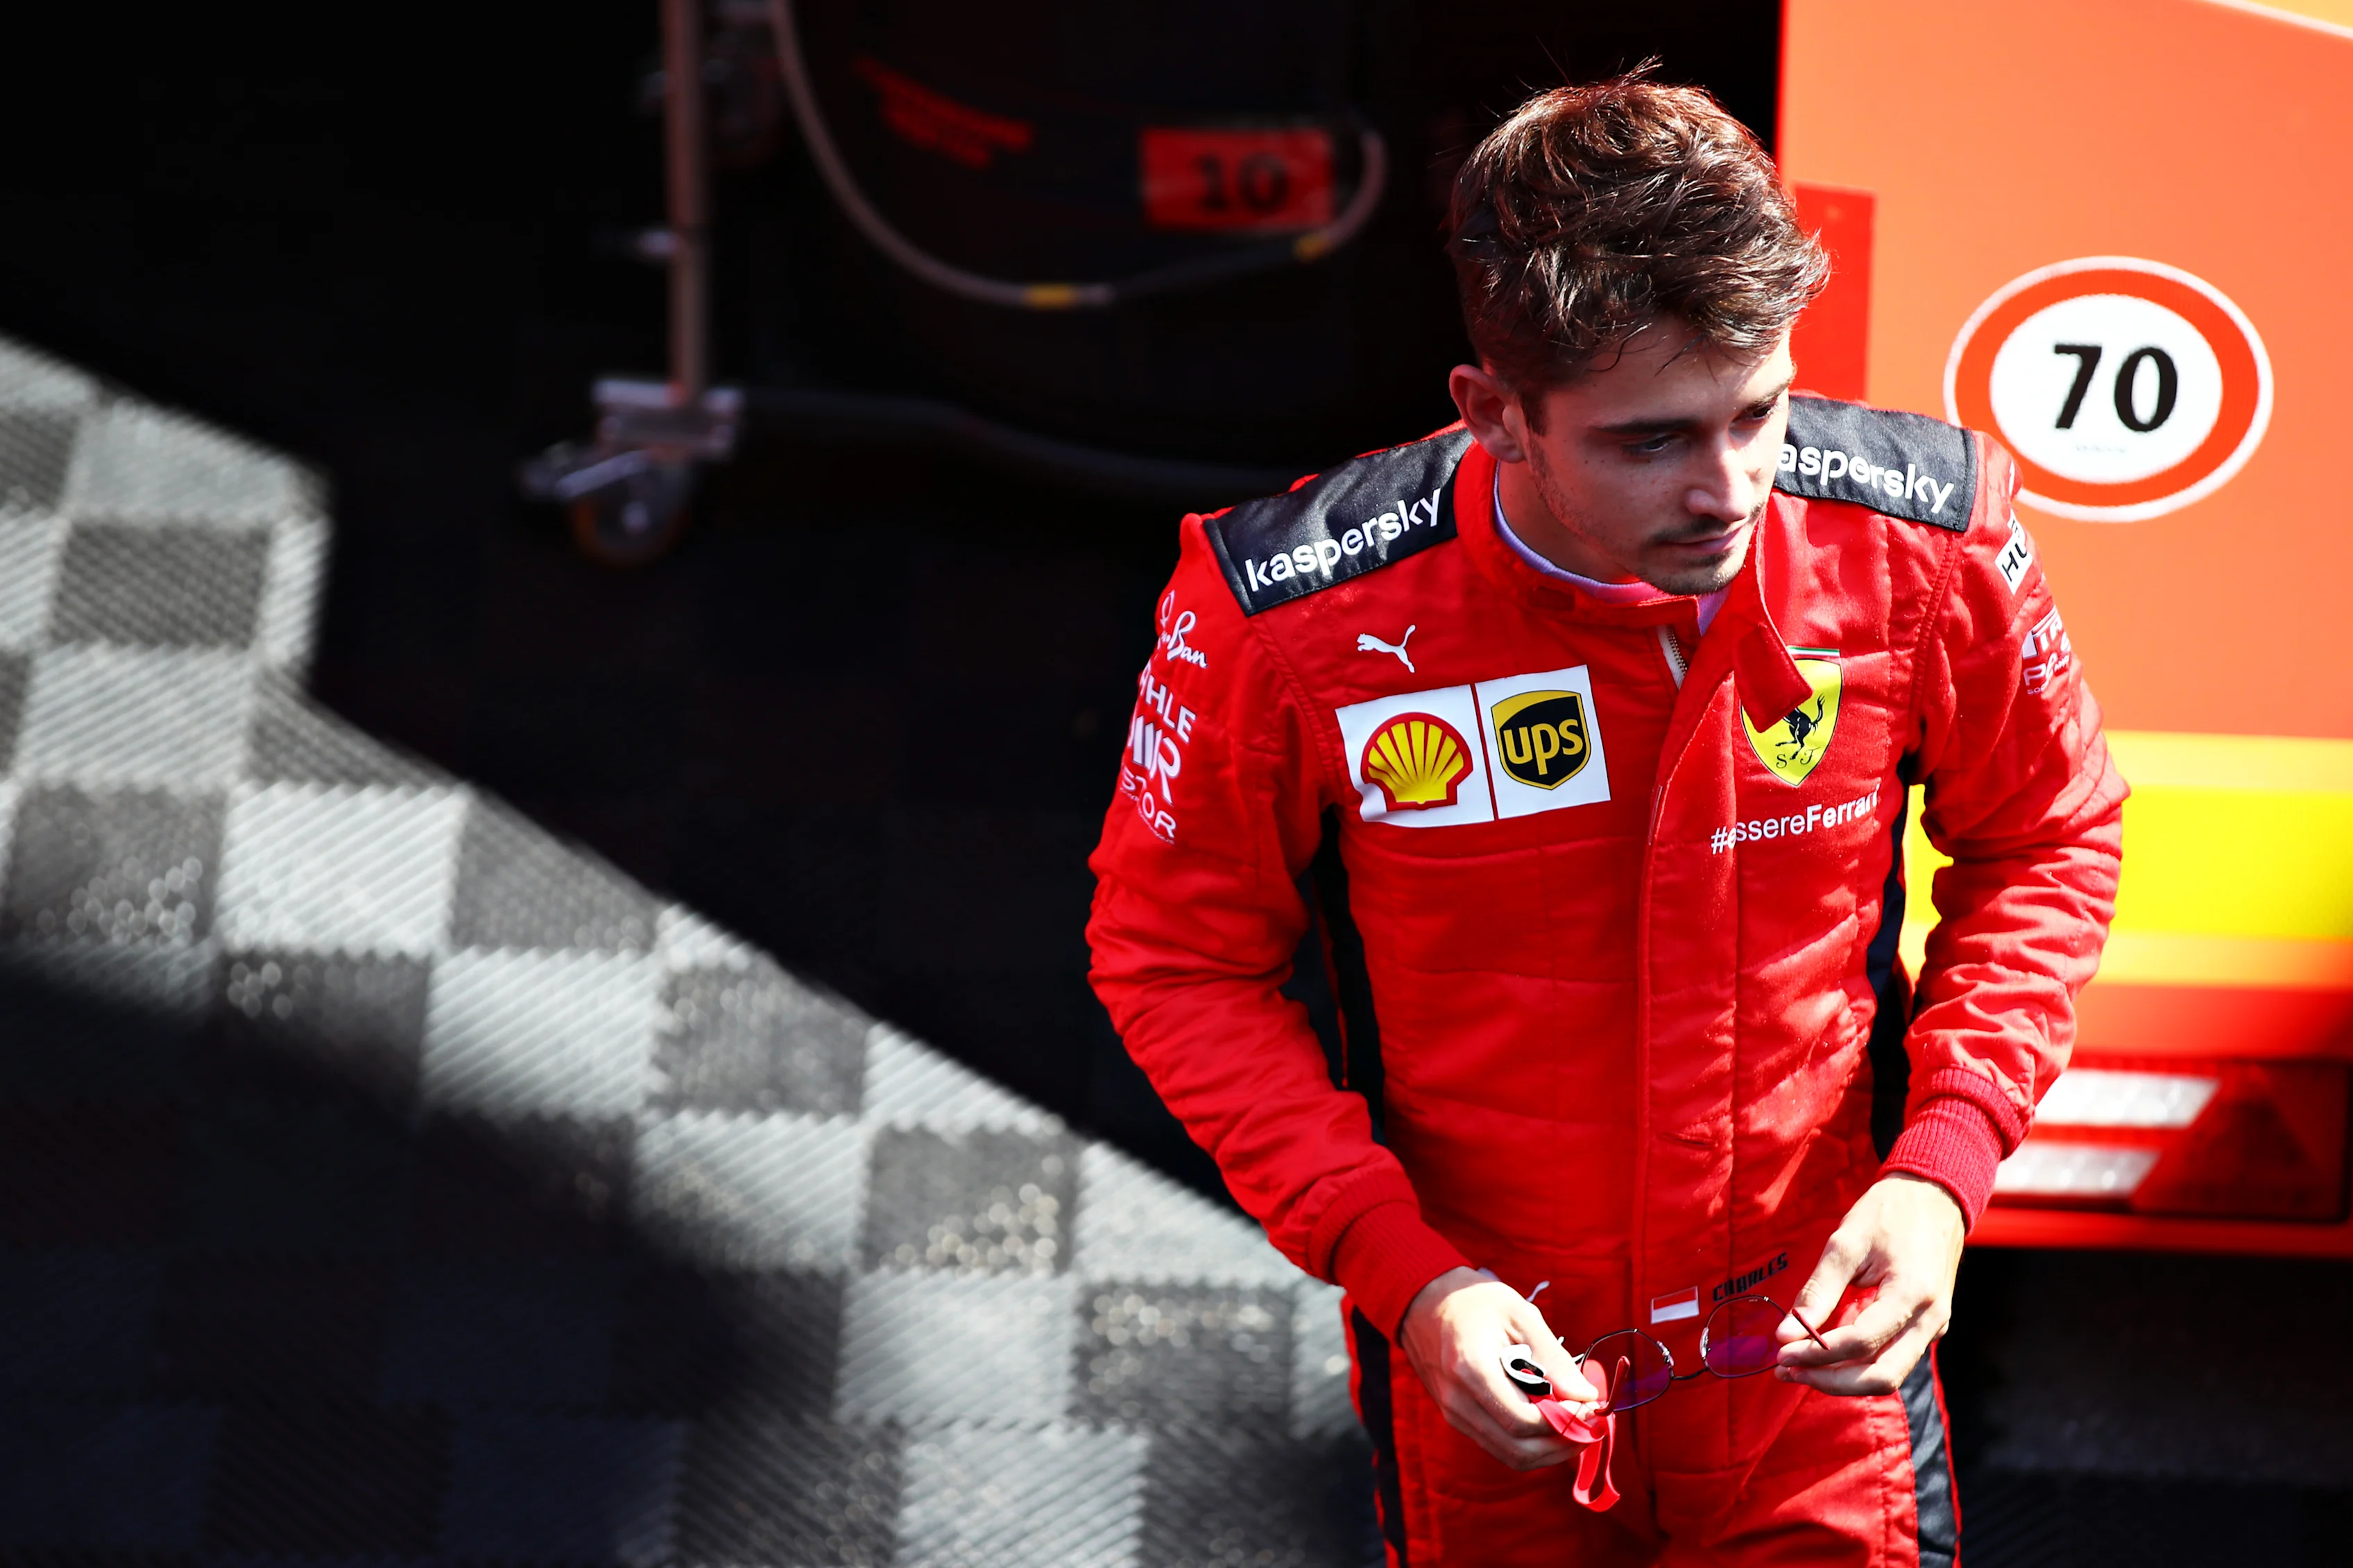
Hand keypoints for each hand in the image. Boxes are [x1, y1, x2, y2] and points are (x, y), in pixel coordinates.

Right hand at [1398, 1266, 1597, 1469]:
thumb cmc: (1475, 1301)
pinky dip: (1530, 1444)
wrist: (1423, 1301)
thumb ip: (1553, 1359)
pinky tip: (1550, 1424)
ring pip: (1510, 1456)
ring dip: (1549, 1451)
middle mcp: (1458, 1402)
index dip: (1563, 1423)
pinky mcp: (1456, 1418)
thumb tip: (1586, 1396)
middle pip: (1519, 1450)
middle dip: (1562, 1445)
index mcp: (1471, 1371)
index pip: (1523, 1422)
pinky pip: (1499, 1445)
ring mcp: (1454, 1414)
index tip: (1589, 1406)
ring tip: (1577, 1427)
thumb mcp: (1521, 1315)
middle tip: (1591, 1425)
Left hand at [1775, 1173, 1965, 1395]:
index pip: (1862, 1343)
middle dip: (1830, 1381)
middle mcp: (1930, 1321)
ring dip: (1842, 1379)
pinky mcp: (1927, 1328)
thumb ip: (1817, 1292)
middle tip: (1786, 1370)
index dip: (1817, 1355)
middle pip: (1881, 1377)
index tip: (1781, 1353)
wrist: (1934, 1197)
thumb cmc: (1889, 1213)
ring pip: (1889, 1375)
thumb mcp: (1845, 1243)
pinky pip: (1893, 1359)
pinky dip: (1857, 1365)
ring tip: (1797, 1367)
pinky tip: (1823, 1353)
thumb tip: (1785, 1334)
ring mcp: (1933, 1327)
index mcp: (1912, 1295)